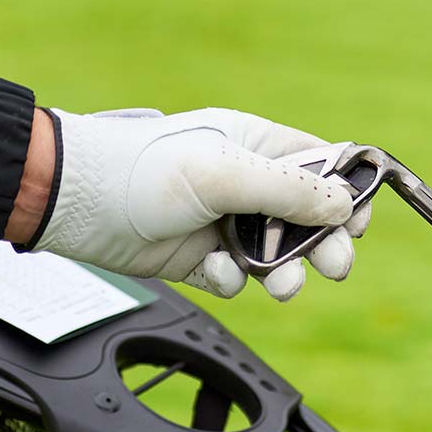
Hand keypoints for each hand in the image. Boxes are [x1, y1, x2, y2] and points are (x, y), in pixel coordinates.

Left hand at [7, 107, 363, 298]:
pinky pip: (238, 277)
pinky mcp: (201, 257)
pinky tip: (217, 272)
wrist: (74, 204)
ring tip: (282, 286)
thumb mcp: (225, 173)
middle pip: (308, 217)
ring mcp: (223, 221)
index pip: (321, 165)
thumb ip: (289, 190)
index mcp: (256, 146)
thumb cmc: (142, 170)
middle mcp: (245, 183)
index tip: (357, 221)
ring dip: (287, 272)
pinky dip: (234, 280)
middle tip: (333, 266)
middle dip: (325, 243)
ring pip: (278, 254)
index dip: (346, 193)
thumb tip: (345, 206)